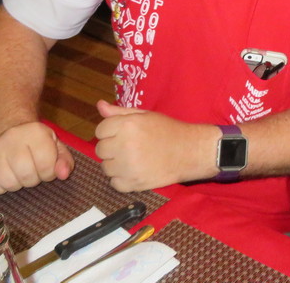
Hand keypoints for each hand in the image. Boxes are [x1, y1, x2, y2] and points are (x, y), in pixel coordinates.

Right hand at [0, 120, 74, 193]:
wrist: (9, 128)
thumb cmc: (36, 142)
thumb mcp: (56, 146)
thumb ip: (64, 161)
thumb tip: (64, 175)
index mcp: (35, 132)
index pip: (46, 165)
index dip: (48, 172)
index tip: (46, 168)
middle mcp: (12, 138)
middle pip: (26, 175)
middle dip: (33, 179)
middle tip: (32, 171)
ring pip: (8, 183)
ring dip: (17, 184)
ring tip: (18, 172)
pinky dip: (0, 188)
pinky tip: (4, 176)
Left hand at [94, 100, 208, 191]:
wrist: (189, 151)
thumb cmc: (167, 130)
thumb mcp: (144, 115)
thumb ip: (120, 112)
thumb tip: (99, 105)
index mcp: (127, 125)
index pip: (100, 130)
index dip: (109, 131)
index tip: (122, 133)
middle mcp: (124, 145)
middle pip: (100, 149)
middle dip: (111, 148)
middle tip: (128, 146)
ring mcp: (128, 166)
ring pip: (105, 167)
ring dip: (116, 164)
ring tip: (133, 159)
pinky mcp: (133, 184)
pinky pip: (114, 183)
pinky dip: (122, 179)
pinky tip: (135, 171)